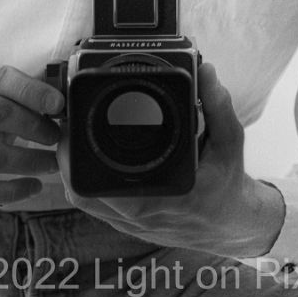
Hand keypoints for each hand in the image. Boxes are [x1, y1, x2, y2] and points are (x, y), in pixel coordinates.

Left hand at [61, 62, 284, 257]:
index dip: (81, 156)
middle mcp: (139, 215)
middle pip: (83, 191)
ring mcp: (130, 222)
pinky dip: (82, 180)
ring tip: (68, 133)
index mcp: (161, 199)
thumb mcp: (230, 141)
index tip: (74, 127)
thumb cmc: (228, 183)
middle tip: (66, 120)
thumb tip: (207, 72)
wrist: (231, 224)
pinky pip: (93, 205)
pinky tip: (81, 155)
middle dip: (69, 155)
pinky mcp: (127, 222)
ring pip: (83, 199)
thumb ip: (218, 105)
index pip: (107, 184)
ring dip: (71, 168)